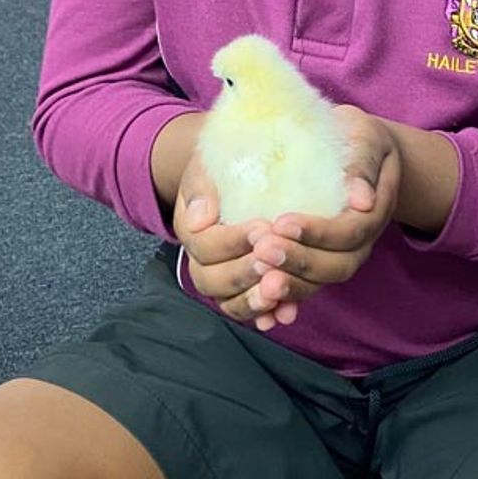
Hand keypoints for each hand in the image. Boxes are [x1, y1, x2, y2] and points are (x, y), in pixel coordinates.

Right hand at [173, 148, 285, 329]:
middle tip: (274, 256)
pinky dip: (269, 314)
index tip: (265, 227)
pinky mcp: (252, 290)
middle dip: (244, 272)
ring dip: (255, 301)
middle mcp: (204, 262)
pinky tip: (286, 313)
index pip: (205, 247)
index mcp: (191, 232)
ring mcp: (228, 281)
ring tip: (278, 289)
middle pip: (213, 281)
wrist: (245, 173)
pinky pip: (256, 311)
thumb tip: (199, 218)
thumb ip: (202, 188)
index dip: (233, 241)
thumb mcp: (211, 164)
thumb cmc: (228, 166)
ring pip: (232, 302)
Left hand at [241, 106, 401, 321]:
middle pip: (336, 266)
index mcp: (374, 212)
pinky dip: (284, 299)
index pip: (351, 232)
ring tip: (257, 276)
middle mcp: (360, 242)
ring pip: (318, 283)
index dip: (318, 233)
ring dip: (289, 284)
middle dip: (299, 262)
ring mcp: (339, 256)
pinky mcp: (317, 261)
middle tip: (261, 250)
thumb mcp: (365, 137)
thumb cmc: (356, 137)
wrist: (357, 150)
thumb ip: (362, 163)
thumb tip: (362, 200)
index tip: (281, 222)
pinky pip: (303, 287)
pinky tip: (259, 301)